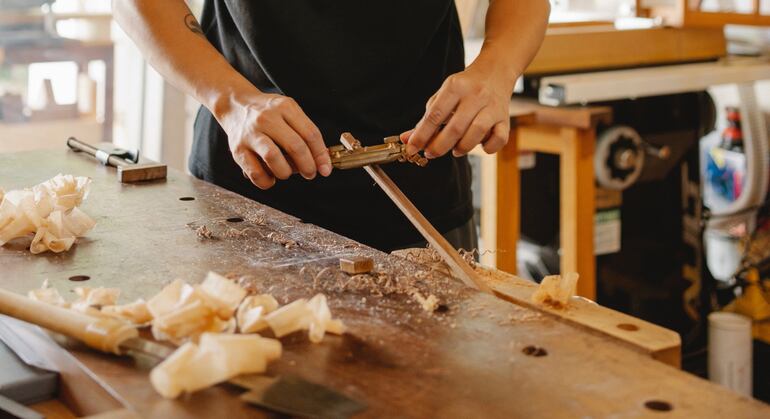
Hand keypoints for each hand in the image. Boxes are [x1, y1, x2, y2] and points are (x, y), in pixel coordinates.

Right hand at [217, 91, 331, 188]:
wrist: (234, 104)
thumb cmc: (267, 112)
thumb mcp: (288, 111)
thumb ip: (304, 132)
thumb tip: (321, 160)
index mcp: (285, 107)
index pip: (310, 134)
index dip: (321, 155)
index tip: (326, 169)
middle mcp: (267, 118)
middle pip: (295, 146)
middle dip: (308, 166)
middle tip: (310, 173)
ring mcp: (251, 134)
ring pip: (274, 158)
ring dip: (286, 172)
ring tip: (287, 172)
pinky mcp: (238, 149)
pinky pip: (256, 173)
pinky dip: (267, 181)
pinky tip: (271, 177)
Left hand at [401, 65, 515, 158]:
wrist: (496, 71)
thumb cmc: (465, 87)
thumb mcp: (443, 96)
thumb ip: (426, 119)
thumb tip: (407, 139)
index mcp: (455, 87)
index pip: (435, 115)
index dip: (421, 135)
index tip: (412, 148)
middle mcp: (475, 95)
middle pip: (455, 128)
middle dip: (439, 146)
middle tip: (431, 153)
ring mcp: (492, 107)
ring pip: (477, 134)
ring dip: (462, 148)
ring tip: (454, 149)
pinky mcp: (505, 118)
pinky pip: (499, 139)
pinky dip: (488, 147)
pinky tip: (479, 144)